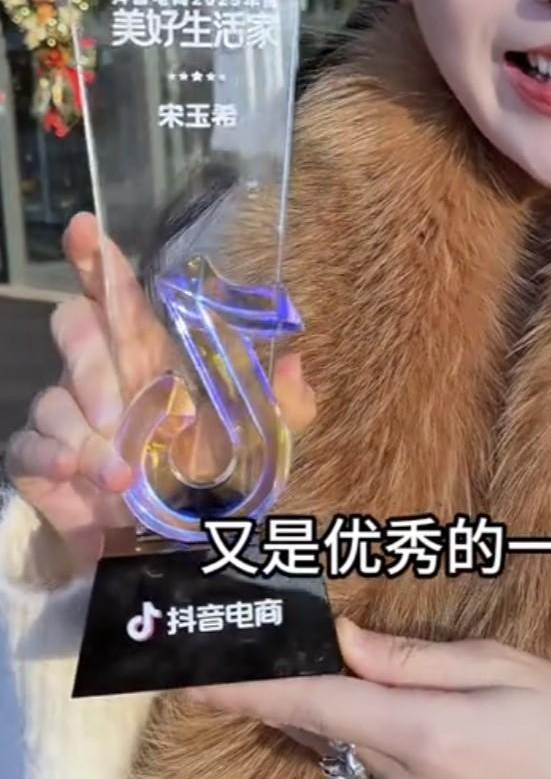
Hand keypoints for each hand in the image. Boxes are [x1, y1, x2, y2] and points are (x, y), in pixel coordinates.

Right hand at [6, 212, 315, 573]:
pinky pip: (27, 444)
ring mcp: (66, 414)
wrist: (169, 549)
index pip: (116, 291)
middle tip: (117, 410)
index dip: (96, 257)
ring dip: (86, 433)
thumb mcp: (260, 445)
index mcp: (148, 353)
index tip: (85, 229)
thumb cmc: (207, 481)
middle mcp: (100, 372)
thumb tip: (297, 363)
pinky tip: (73, 469)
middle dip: (91, 360)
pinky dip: (48, 454)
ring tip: (120, 473)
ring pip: (54, 396)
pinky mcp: (39, 458)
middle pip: (74, 326)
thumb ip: (286, 405)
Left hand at [195, 619, 550, 778]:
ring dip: (326, 707)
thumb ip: (412, 660)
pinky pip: (375, 767)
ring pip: (346, 748)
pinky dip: (363, 730)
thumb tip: (341, 643)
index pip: (311, 707)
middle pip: (321, 729)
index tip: (190, 676)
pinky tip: (383, 699)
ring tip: (313, 657)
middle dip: (281, 689)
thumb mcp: (502, 665)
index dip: (245, 690)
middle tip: (243, 643)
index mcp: (425, 736)